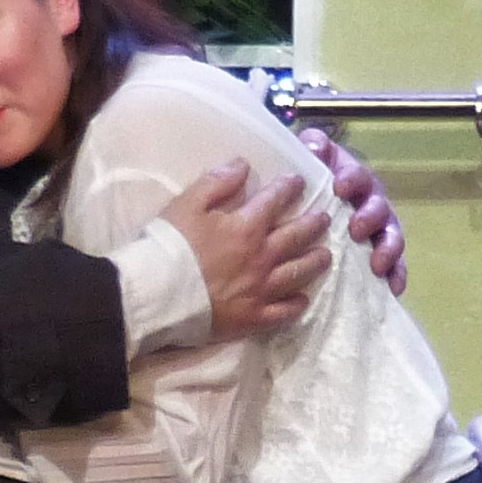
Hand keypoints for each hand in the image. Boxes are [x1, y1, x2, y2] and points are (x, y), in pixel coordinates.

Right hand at [163, 160, 331, 337]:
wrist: (156, 295)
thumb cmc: (169, 246)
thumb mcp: (187, 204)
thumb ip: (217, 182)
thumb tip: (243, 165)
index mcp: (246, 227)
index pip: (275, 201)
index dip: (288, 187)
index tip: (298, 181)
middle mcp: (261, 257)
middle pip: (296, 237)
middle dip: (313, 224)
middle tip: (324, 219)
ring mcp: (260, 289)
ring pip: (297, 273)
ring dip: (314, 262)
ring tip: (326, 255)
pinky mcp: (253, 317)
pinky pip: (283, 312)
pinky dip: (296, 304)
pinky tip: (304, 299)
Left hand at [296, 127, 407, 296]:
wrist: (308, 204)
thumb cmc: (310, 180)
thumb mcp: (310, 158)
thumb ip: (314, 145)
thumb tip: (314, 147)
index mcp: (354, 180)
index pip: (359, 175)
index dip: (353, 180)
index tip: (341, 187)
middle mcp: (371, 203)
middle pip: (380, 208)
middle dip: (371, 217)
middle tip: (356, 229)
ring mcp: (378, 230)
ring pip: (392, 238)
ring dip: (387, 250)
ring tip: (377, 265)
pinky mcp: (381, 255)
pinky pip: (395, 267)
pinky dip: (397, 277)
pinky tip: (394, 290)